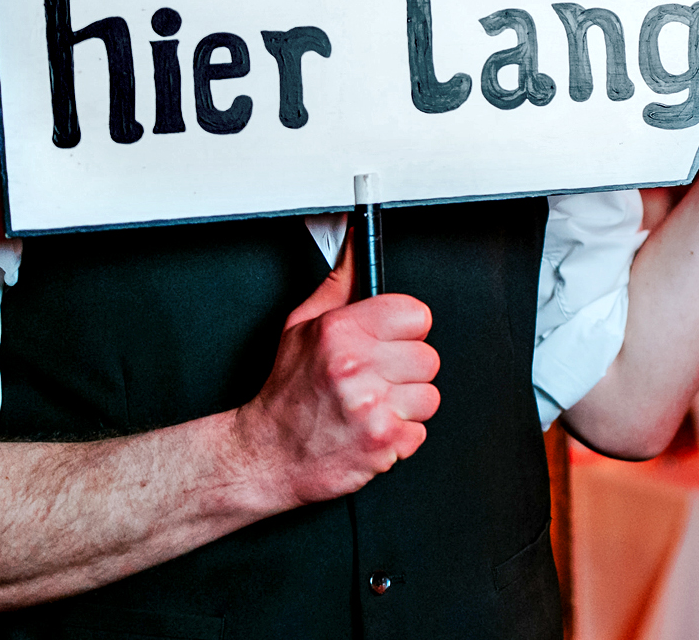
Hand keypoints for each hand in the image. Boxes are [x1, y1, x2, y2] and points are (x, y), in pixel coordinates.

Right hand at [233, 235, 439, 507]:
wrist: (269, 454)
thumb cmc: (288, 392)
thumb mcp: (302, 326)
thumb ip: (340, 283)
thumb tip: (356, 243)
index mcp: (341, 331)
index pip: (416, 314)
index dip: (405, 329)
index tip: (391, 339)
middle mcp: (356, 367)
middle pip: (428, 358)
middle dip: (406, 371)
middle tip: (377, 379)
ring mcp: (371, 408)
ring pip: (429, 397)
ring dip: (406, 405)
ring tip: (373, 405)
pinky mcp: (382, 443)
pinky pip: (420, 432)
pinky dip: (400, 435)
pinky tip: (372, 428)